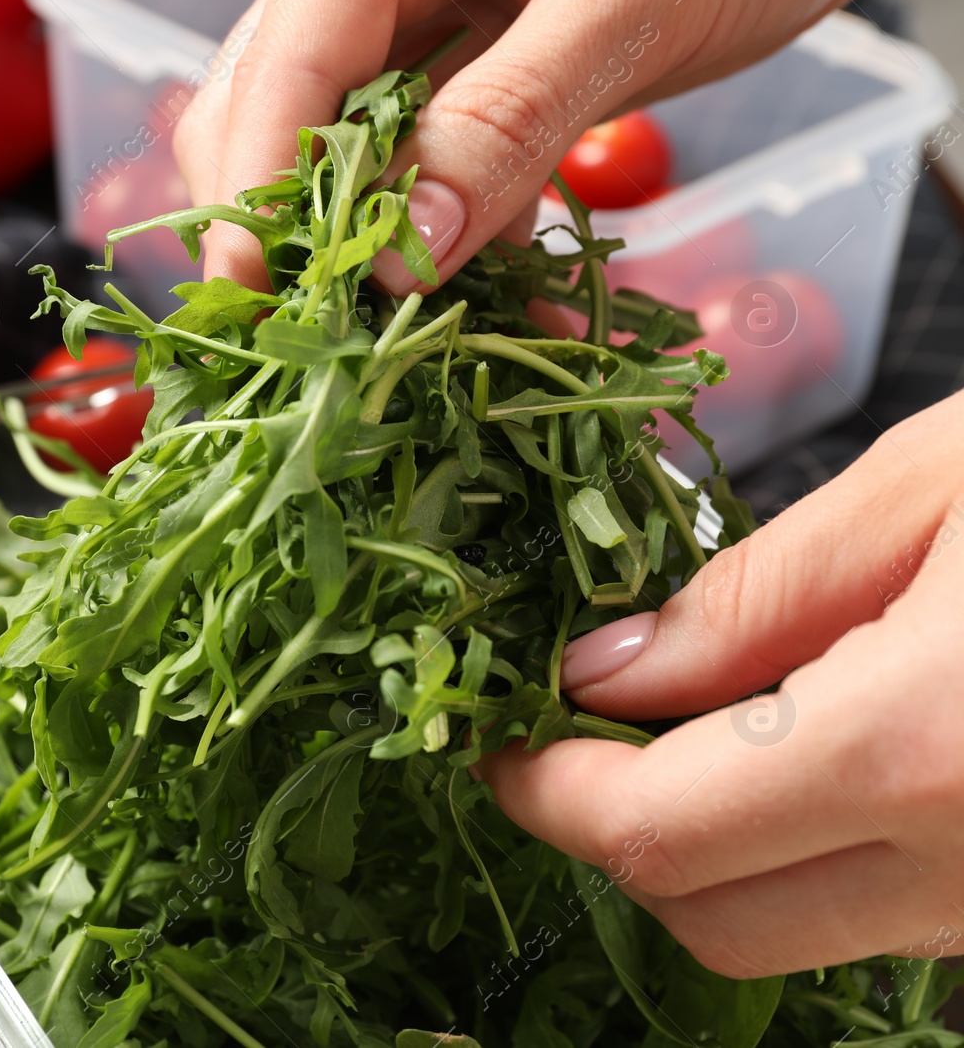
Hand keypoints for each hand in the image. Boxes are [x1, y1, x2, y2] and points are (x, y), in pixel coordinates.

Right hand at [175, 0, 854, 291]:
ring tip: (423, 341)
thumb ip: (509, 118)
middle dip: (295, 231)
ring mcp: (422, 32)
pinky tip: (511, 305)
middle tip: (326, 338)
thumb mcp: (629, 7)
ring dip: (378, 256)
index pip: (282, 64)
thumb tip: (400, 252)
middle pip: (273, 114)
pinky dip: (456, 248)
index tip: (254, 296)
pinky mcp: (471, 83)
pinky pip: (428, 176)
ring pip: (341, 159)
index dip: (255, 188)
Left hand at [478, 389, 963, 978]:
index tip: (500, 741)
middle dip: (615, 833)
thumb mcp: (930, 489)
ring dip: (709, 847)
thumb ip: (748, 601)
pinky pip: (893, 914)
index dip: (547, 794)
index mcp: (924, 750)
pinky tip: (803, 745)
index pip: (656, 837)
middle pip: (710, 919)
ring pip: (797, 931)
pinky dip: (810, 852)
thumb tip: (606, 676)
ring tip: (689, 720)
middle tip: (577, 729)